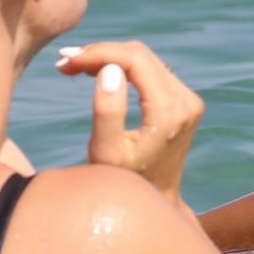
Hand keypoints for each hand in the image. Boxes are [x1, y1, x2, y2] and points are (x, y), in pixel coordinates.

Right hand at [54, 41, 204, 203]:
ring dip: (110, 57)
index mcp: (169, 112)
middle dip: (100, 52)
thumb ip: (106, 111)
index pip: (135, 60)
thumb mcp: (106, 153)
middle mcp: (186, 101)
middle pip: (140, 55)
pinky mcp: (185, 101)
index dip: (98, 53)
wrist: (156, 201)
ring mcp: (189, 100)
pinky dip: (123, 67)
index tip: (67, 61)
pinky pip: (151, 70)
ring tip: (74, 68)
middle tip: (64, 63)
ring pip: (145, 59)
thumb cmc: (125, 182)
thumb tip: (110, 69)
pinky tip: (97, 73)